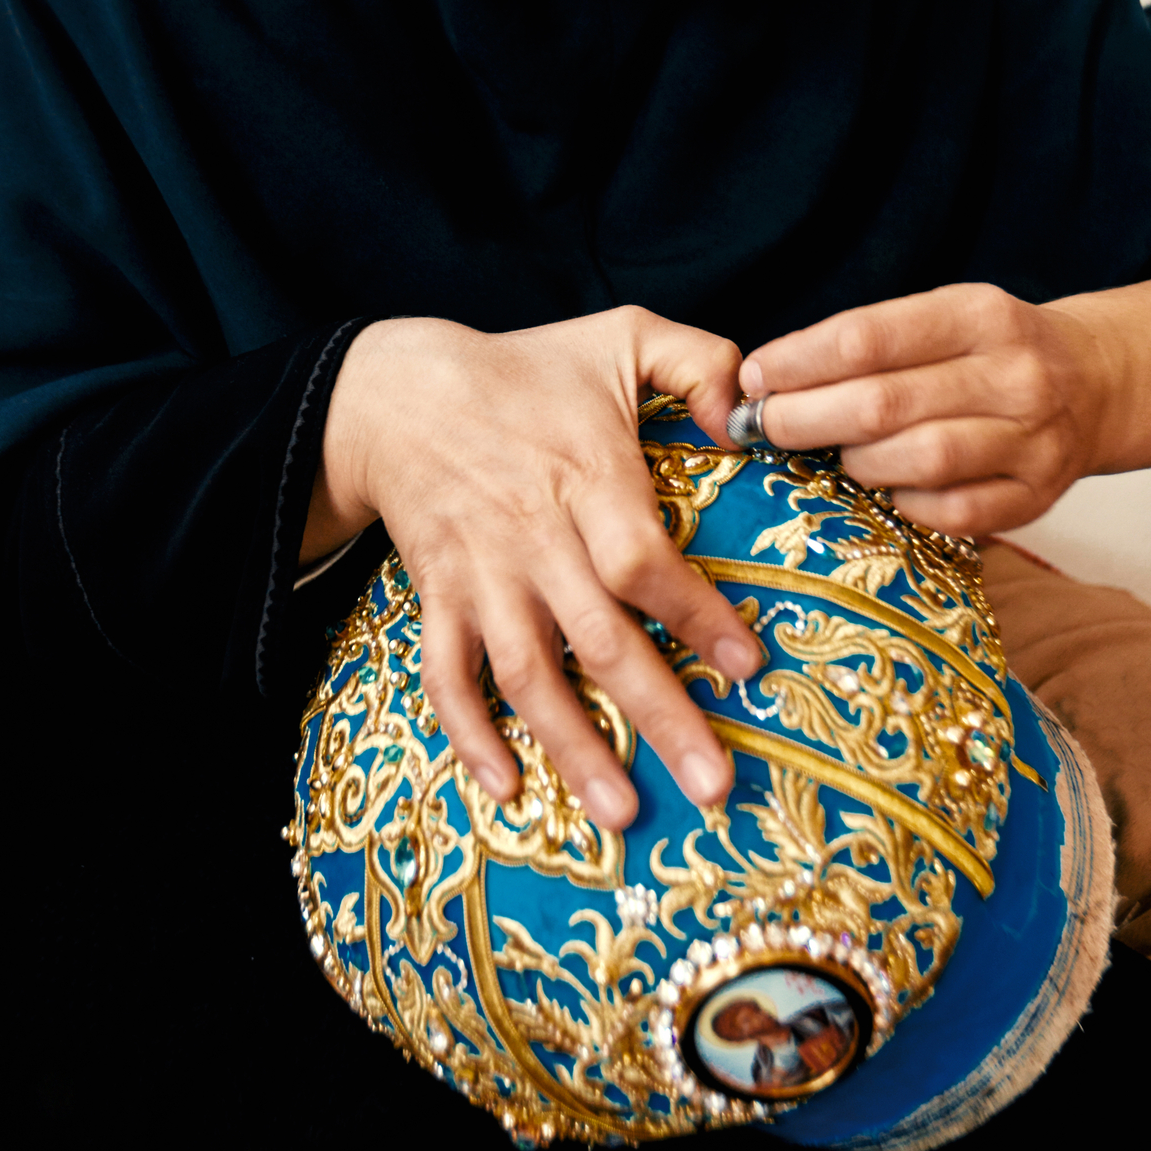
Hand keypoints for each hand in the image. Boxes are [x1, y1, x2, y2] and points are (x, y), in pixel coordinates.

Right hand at [305, 308, 761, 827]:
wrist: (399, 389)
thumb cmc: (529, 368)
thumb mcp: (624, 334)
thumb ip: (704, 360)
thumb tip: (751, 419)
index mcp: (587, 478)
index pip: (644, 560)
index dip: (696, 615)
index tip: (748, 667)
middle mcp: (535, 538)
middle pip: (597, 639)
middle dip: (657, 717)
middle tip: (713, 786)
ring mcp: (482, 575)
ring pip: (526, 674)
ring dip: (573, 747)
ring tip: (622, 816)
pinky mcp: (440, 596)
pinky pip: (446, 674)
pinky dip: (468, 734)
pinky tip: (507, 788)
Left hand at [737, 278, 1150, 539]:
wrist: (1096, 383)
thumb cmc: (990, 351)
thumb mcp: (943, 318)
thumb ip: (868, 344)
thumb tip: (765, 380)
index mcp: (980, 314)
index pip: (868, 337)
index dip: (798, 362)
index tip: (754, 377)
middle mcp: (1014, 374)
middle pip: (883, 405)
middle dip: (805, 418)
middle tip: (766, 427)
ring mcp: (1032, 440)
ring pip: (917, 461)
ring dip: (856, 463)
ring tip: (835, 456)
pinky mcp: (1037, 496)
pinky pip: (951, 512)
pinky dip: (906, 503)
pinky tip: (890, 488)